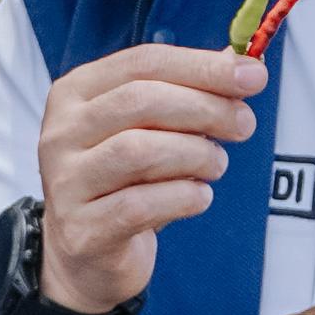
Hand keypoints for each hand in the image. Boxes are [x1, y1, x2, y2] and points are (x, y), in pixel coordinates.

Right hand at [34, 43, 265, 314]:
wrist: (87, 253)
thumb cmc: (126, 178)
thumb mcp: (152, 128)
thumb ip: (192, 91)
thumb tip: (244, 64)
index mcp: (76, 92)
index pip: (144, 62)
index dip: (203, 66)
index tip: (252, 76)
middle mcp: (61, 131)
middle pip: (142, 101)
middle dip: (206, 108)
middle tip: (244, 124)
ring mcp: (66, 181)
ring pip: (140, 151)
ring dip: (196, 155)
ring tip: (216, 165)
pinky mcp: (82, 229)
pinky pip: (141, 205)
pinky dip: (184, 197)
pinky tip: (198, 196)